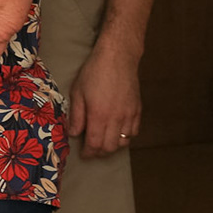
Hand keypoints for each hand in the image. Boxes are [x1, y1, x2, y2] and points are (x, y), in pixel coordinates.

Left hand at [69, 39, 142, 158]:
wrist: (117, 58)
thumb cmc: (94, 72)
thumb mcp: (78, 92)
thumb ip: (76, 115)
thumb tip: (74, 133)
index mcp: (99, 115)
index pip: (96, 144)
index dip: (89, 152)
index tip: (84, 154)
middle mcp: (117, 119)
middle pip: (111, 147)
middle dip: (100, 152)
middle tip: (91, 150)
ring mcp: (130, 115)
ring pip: (124, 141)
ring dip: (113, 146)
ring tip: (103, 142)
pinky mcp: (138, 110)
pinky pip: (134, 132)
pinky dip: (125, 136)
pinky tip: (117, 132)